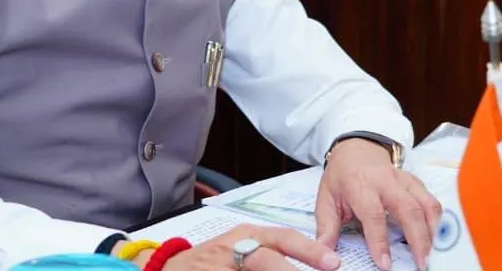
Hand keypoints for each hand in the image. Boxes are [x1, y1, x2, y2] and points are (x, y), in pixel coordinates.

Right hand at [161, 223, 340, 270]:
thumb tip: (315, 261)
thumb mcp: (239, 248)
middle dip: (290, 270)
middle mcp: (233, 248)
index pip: (282, 237)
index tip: (333, 262)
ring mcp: (219, 266)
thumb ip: (268, 253)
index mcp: (246, 235)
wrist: (168, 268)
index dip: (309, 250)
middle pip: (266, 259)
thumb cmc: (211, 260)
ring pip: (258, 268)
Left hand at [314, 139, 440, 270]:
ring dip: (432, 231)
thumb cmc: (341, 176)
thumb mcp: (326, 198)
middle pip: (408, 208)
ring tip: (433, 255)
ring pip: (426, 204)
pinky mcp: (416, 182)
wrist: (356, 149)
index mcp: (360, 184)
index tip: (385, 264)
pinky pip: (431, 201)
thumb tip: (324, 253)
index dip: (380, 241)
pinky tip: (436, 239)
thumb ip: (326, 226)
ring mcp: (404, 180)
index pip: (373, 214)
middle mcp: (385, 181)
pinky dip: (437, 221)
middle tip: (422, 264)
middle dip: (418, 238)